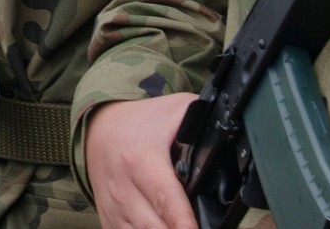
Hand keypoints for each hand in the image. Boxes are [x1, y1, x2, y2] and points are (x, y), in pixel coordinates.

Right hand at [86, 95, 195, 228]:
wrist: (98, 129)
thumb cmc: (140, 122)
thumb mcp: (174, 111)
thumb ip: (204, 124)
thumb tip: (230, 139)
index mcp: (142, 161)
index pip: (166, 199)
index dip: (183, 222)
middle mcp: (125, 189)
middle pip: (154, 227)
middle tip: (195, 227)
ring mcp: (114, 208)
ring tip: (180, 225)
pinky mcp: (109, 220)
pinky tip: (161, 226)